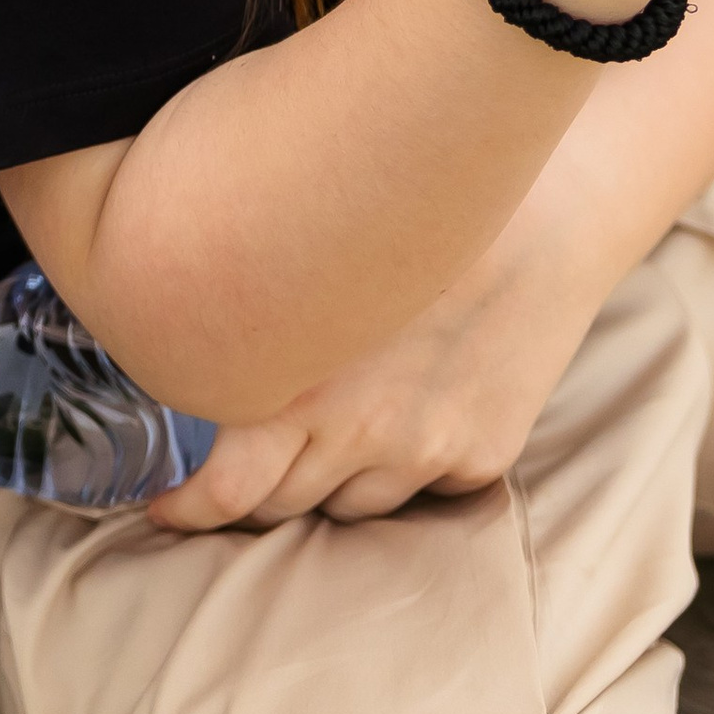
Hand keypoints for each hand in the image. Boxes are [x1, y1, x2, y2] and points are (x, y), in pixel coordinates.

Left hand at [146, 219, 595, 530]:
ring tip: (327, 427)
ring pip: (351, 504)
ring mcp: (424, 448)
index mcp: (301, 379)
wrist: (550, 209)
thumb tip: (183, 312)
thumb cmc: (413, 203)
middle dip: (252, 496)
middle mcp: (359, 428)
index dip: (189, 510)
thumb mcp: (306, 246)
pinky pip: (422, 487)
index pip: (229, 489)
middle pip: (283, 505)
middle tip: (232, 472)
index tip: (163, 507)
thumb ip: (251, 305)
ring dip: (328, 480)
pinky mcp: (480, 453)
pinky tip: (404, 410)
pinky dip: (403, 464)